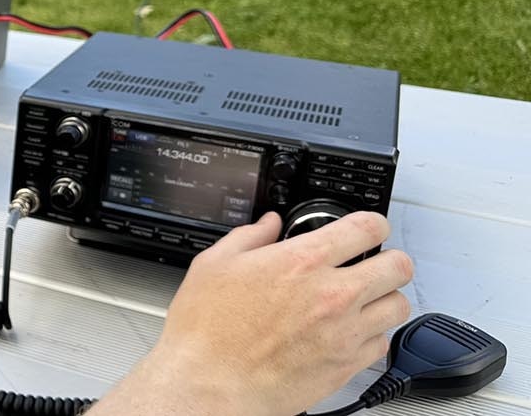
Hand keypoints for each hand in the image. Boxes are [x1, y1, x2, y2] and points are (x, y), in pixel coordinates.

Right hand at [95, 211, 413, 415]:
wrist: (212, 383)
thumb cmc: (208, 330)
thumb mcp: (214, 264)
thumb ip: (248, 237)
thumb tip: (268, 225)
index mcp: (301, 261)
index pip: (366, 228)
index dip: (374, 223)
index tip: (369, 228)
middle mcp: (333, 294)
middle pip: (398, 265)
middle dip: (390, 259)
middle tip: (375, 263)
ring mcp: (345, 332)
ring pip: (399, 306)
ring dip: (385, 297)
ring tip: (367, 299)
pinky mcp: (348, 365)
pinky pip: (383, 343)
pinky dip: (373, 334)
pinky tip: (351, 331)